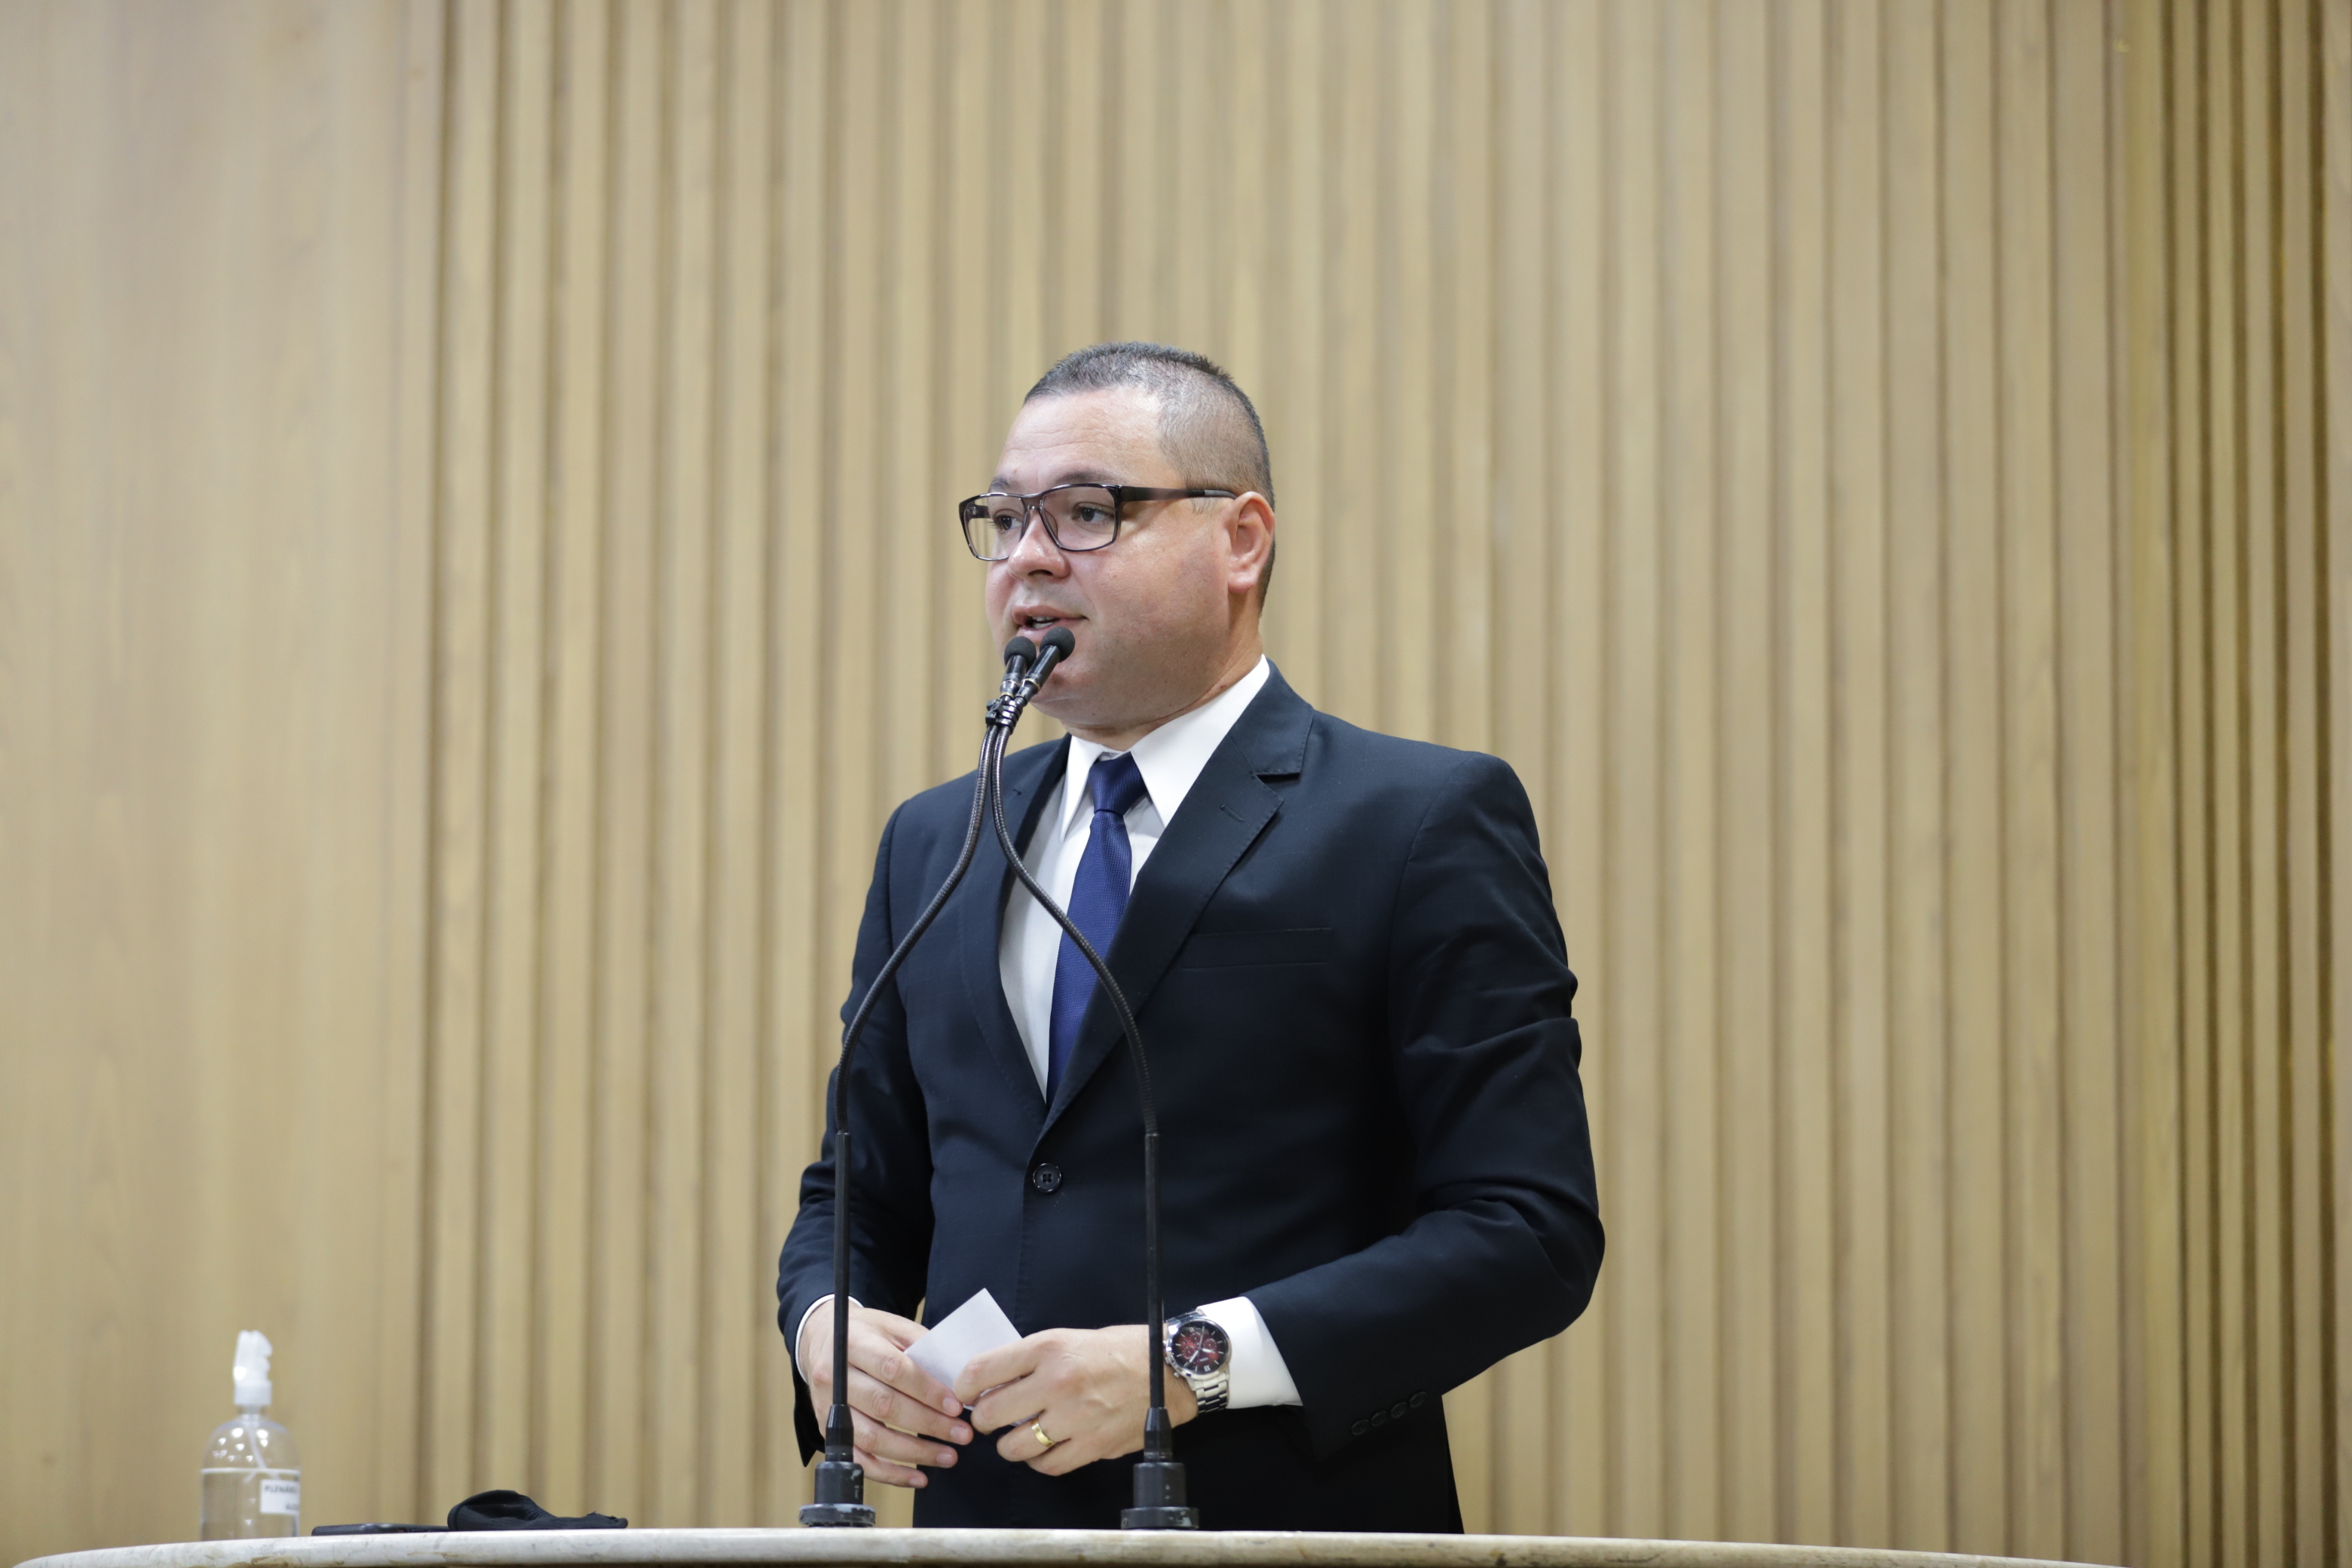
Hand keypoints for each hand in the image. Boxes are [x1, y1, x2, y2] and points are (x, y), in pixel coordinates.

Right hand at [797, 1300, 970, 1487]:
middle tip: (961, 1435)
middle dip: (928, 1424)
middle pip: (884, 1406)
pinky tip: (918, 1476)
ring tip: (948, 1456)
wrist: (821, 1340)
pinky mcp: (828, 1432)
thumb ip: (921, 1347)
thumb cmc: (866, 1334)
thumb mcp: (892, 1326)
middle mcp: (836, 1377)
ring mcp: (829, 1408)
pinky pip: (860, 1460)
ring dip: (914, 1452)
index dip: (926, 1390)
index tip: (956, 1406)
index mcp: (854, 1343)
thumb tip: (956, 1379)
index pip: (893, 1370)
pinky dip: (890, 1474)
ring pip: (872, 1437)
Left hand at [953, 1325, 1198, 1475]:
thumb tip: (993, 1381)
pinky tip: (1044, 1449)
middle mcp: (1057, 1382)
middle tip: (990, 1418)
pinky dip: (1039, 1461)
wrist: (1170, 1370)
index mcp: (1048, 1348)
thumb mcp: (1070, 1338)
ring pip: (1014, 1447)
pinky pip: (1047, 1465)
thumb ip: (1032, 1359)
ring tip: (1018, 1435)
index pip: (981, 1371)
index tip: (964, 1395)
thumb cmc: (1120, 1350)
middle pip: (990, 1414)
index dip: (962, 1387)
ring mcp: (1074, 1417)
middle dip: (983, 1419)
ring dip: (1010, 1444)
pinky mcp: (1092, 1445)